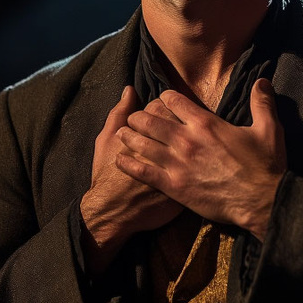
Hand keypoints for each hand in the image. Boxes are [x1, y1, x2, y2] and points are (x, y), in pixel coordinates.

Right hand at [80, 86, 182, 274]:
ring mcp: (180, 166)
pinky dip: (196, 158)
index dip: (162, 107)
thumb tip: (130, 90)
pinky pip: (198, 167)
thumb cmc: (106, 174)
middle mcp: (169, 145)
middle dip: (179, 120)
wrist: (114, 212)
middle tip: (174, 124)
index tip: (160, 112)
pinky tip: (191, 157)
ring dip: (191, 137)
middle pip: (182, 121)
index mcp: (149, 131)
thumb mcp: (105, 140)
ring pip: (193, 140)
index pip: (165, 106)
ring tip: (184, 138)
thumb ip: (118, 113)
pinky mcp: (186, 185)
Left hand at [115, 77, 286, 240]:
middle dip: (139, 116)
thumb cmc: (266, 166)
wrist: (262, 202)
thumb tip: (262, 80)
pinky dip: (129, 164)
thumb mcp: (269, 129)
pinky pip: (144, 172)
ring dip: (129, 136)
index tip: (162, 99)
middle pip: (151, 120)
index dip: (165, 97)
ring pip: (143, 144)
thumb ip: (262, 102)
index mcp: (206, 123)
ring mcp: (178, 164)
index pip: (174, 101)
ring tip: (121, 134)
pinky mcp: (174, 186)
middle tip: (134, 117)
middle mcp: (187, 140)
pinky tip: (119, 159)